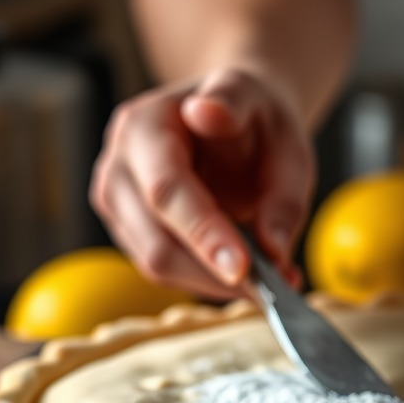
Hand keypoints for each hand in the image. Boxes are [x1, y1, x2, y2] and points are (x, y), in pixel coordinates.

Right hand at [90, 67, 313, 298]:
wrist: (235, 114)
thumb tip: (272, 247)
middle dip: (214, 272)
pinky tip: (244, 273)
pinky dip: (209, 281)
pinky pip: (166, 271)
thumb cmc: (256, 120)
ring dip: (215, 283)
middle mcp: (119, 164)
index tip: (244, 268)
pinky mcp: (130, 231)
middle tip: (272, 288)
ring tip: (268, 280)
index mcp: (146, 124)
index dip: (204, 233)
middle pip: (156, 242)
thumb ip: (283, 189)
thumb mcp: (285, 137)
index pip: (167, 190)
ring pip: (159, 266)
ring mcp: (118, 202)